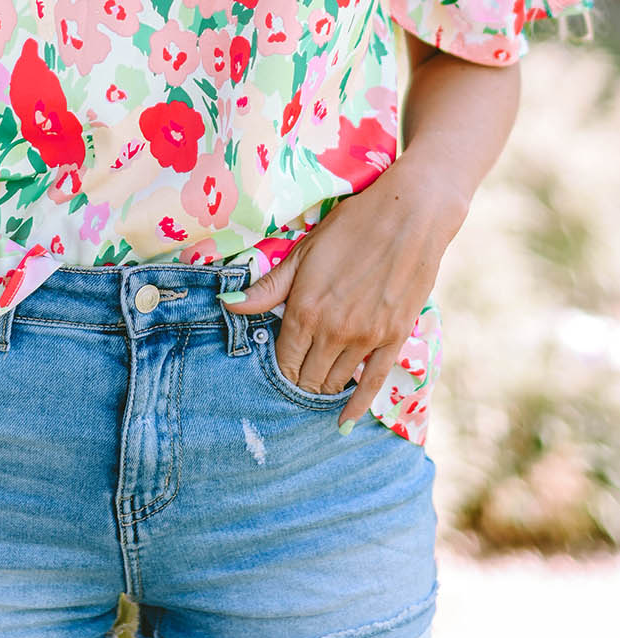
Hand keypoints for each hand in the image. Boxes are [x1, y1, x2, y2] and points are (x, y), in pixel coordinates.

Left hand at [223, 158, 465, 427]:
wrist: (410, 215)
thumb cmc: (352, 227)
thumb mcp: (303, 252)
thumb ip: (268, 288)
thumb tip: (227, 306)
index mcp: (304, 310)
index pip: (283, 360)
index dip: (278, 369)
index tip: (278, 369)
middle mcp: (333, 330)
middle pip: (307, 378)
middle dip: (298, 383)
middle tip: (297, 379)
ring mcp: (366, 338)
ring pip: (336, 382)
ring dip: (323, 388)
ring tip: (316, 388)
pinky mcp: (394, 338)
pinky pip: (372, 383)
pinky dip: (357, 406)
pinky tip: (345, 422)